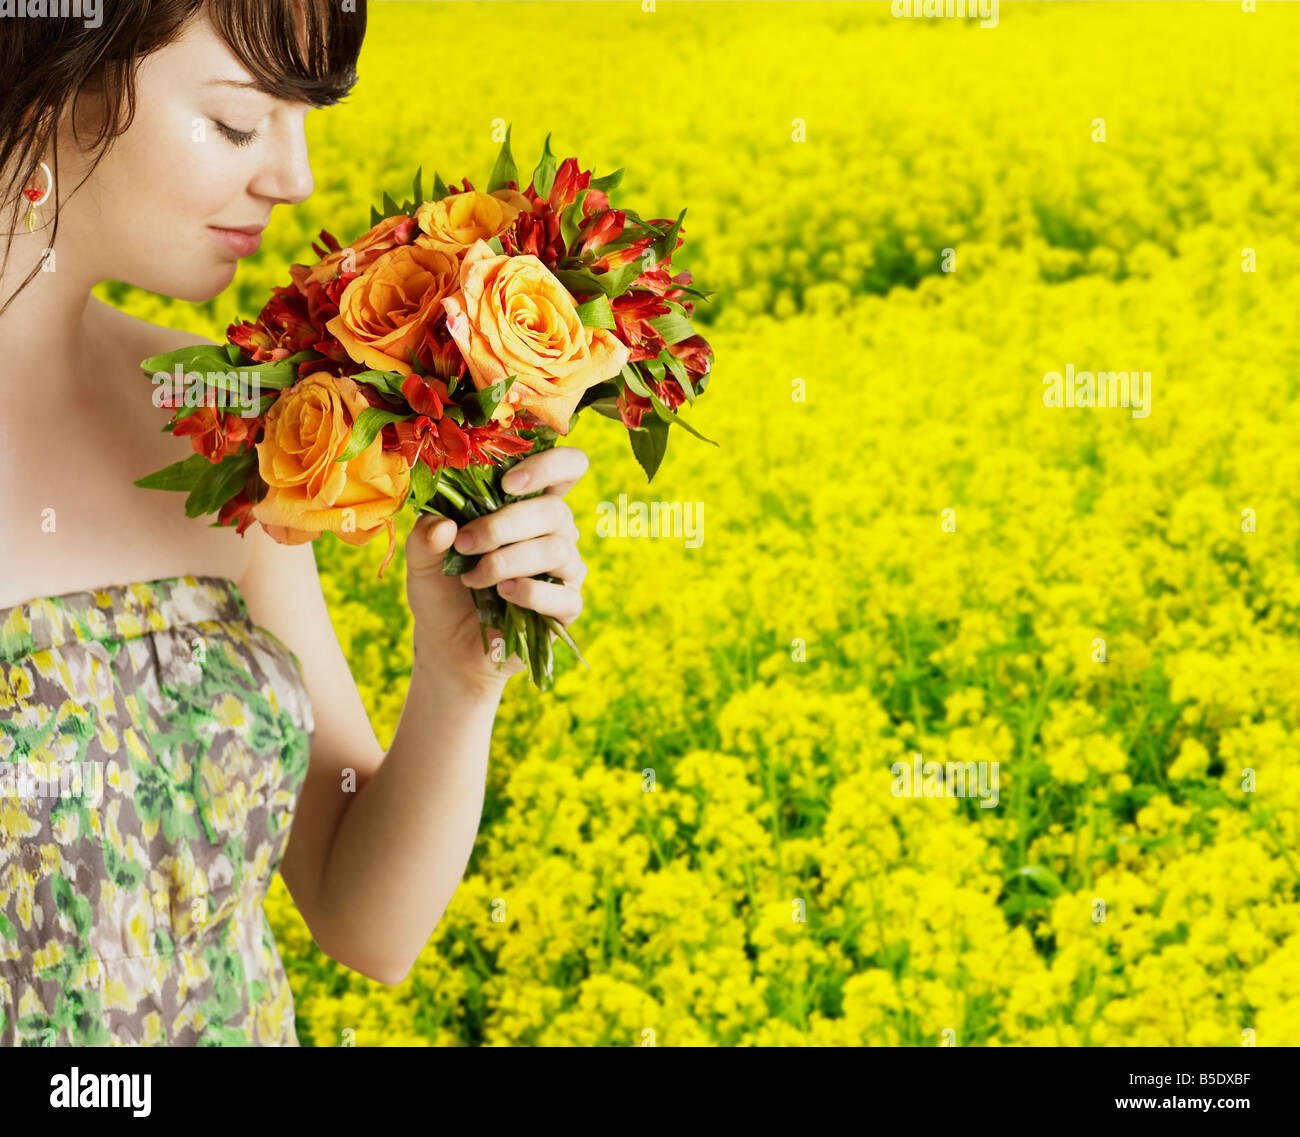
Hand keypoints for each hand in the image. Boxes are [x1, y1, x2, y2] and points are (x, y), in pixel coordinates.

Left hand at [404, 447, 588, 691]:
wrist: (448, 645)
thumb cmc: (443, 590)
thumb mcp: (421, 559)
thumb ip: (425, 536)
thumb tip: (444, 525)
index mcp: (529, 505)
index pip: (566, 468)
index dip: (548, 465)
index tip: (507, 482)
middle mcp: (556, 532)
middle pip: (555, 510)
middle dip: (503, 525)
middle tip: (464, 544)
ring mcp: (566, 569)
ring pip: (556, 549)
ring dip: (506, 561)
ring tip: (471, 578)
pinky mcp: (567, 607)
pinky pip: (563, 594)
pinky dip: (528, 592)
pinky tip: (502, 595)